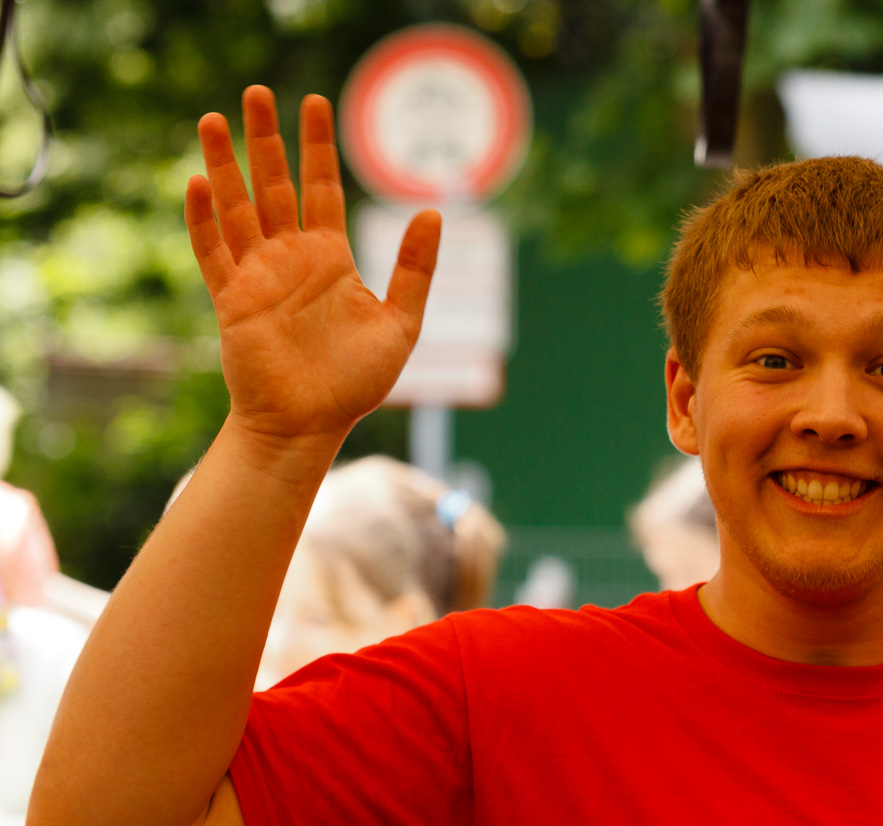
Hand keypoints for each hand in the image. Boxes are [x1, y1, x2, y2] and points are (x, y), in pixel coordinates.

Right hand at [186, 86, 440, 445]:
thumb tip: (433, 212)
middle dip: (265, 139)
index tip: (315, 102)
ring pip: (237, 208)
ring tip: (211, 119)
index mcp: (330, 258)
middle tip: (257, 91)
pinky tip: (199, 184)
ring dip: (223, 165)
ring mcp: (258, 276)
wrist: (310, 425)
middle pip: (273, 185)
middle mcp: (291, 259)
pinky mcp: (232, 300)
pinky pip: (213, 253)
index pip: (323, 187)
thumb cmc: (355, 383)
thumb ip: (415, 270)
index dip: (318, 146)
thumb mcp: (401, 322)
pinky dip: (204, 220)